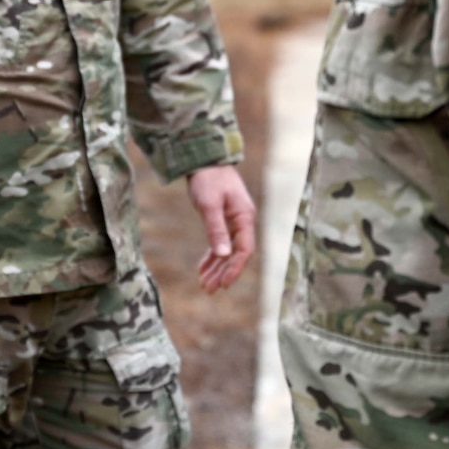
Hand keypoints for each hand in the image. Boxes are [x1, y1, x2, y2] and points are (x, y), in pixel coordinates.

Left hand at [185, 164, 256, 293]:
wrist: (204, 159)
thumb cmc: (208, 179)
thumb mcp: (210, 205)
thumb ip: (216, 230)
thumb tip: (223, 255)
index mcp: (245, 218)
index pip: (244, 250)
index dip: (235, 269)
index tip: (224, 284)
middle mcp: (243, 221)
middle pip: (236, 254)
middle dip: (223, 273)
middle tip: (209, 289)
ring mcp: (234, 221)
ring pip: (228, 251)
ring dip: (217, 268)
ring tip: (205, 285)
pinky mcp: (224, 219)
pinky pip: (220, 243)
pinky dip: (212, 256)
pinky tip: (202, 269)